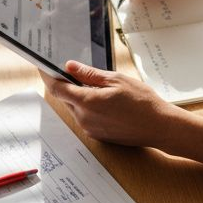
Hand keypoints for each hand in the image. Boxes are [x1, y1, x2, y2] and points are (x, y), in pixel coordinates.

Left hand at [42, 62, 184, 146]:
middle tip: (72, 70)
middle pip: (66, 98)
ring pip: (76, 108)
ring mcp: (90, 129)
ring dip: (79, 96)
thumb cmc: (142, 102)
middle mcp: (84, 118)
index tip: (42, 67)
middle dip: (66, 84)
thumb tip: (70, 67)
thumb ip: (89, 74)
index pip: (57, 88)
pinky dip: (88, 106)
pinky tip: (104, 100)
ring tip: (96, 85)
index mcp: (87, 102)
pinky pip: (86, 117)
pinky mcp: (98, 135)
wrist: (159, 127)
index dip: (47, 76)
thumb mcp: (116, 80)